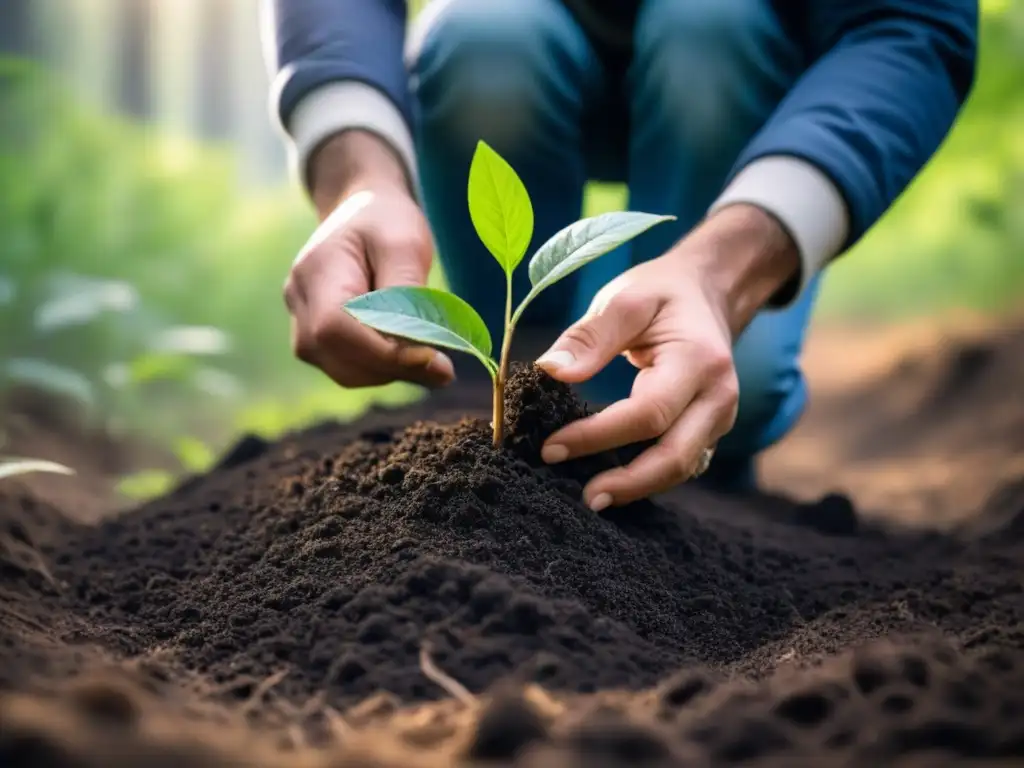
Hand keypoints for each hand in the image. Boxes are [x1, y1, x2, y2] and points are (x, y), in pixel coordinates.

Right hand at [284, 132, 454, 388]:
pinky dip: (382, 368)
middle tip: (442, 364)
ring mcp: (302, 325)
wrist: (362, 212)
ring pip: (345, 372)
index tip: (432, 358)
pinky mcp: (317, 341)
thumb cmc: (386, 222)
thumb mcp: (406, 244)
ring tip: (427, 351)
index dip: (382, 352)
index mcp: (316, 271)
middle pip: (339, 359)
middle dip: (394, 367)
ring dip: (391, 371)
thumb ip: (408, 296)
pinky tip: (407, 350)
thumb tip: (425, 355)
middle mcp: (299, 303)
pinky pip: (349, 369)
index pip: (336, 329)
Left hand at [536, 204, 799, 509]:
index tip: (551, 447)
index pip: (647, 413)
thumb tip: (550, 372)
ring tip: (591, 497)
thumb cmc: (662, 293)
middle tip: (582, 498)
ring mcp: (720, 419)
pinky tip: (612, 484)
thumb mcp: (626, 298)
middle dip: (627, 483)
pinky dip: (646, 478)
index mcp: (699, 360)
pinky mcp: (710, 431)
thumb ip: (589, 337)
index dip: (598, 436)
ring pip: (681, 468)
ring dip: (637, 487)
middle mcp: (718, 397)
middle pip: (675, 456)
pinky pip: (680, 463)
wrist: (708, 292)